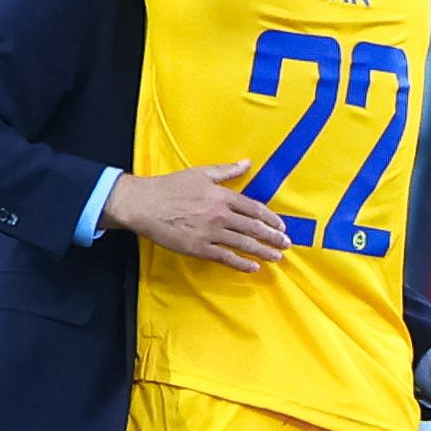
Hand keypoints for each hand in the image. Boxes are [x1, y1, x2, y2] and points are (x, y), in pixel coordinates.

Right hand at [103, 163, 288, 270]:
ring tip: (276, 257)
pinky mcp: (198, 248)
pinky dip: (241, 263)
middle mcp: (219, 215)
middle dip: (272, 238)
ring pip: (243, 244)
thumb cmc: (170, 187)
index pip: (254, 208)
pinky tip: (253, 268)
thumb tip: (247, 163)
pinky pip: (225, 258)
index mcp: (221, 196)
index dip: (270, 219)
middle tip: (286, 244)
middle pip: (253, 228)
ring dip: (262, 252)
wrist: (144, 204)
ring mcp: (210, 233)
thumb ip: (226, 171)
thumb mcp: (200, 173)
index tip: (281, 226)